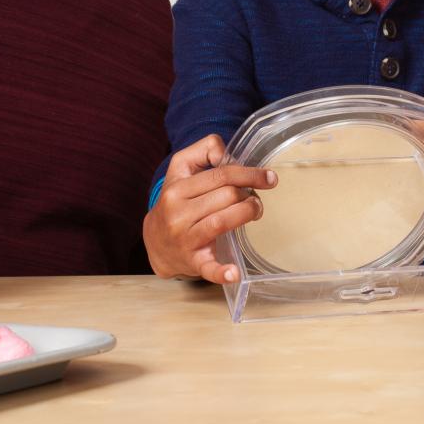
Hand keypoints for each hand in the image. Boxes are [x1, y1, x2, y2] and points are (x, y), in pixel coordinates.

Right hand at [142, 134, 275, 282]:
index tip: (269, 178)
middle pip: (226, 196)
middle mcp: (178, 213)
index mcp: (177, 188)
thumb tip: (225, 153)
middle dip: (249, 195)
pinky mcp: (192, 261)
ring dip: (247, 214)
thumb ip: (203, 150)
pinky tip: (234, 273)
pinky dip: (221, 271)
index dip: (249, 174)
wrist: (155, 241)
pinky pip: (208, 267)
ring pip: (223, 221)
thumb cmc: (176, 201)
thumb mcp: (181, 169)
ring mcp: (184, 239)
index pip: (221, 175)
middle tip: (256, 199)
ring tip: (255, 212)